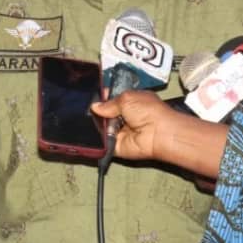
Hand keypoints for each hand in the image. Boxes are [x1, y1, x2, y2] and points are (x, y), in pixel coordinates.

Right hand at [93, 91, 230, 178]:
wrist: (158, 133)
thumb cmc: (149, 111)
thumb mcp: (127, 98)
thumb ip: (109, 102)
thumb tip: (95, 106)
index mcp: (128, 101)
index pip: (110, 98)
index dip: (100, 97)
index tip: (88, 97)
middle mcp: (123, 116)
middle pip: (102, 113)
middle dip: (94, 111)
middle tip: (84, 109)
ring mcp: (118, 132)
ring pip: (100, 127)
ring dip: (95, 124)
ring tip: (88, 120)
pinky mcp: (115, 146)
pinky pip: (101, 142)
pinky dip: (96, 139)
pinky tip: (89, 132)